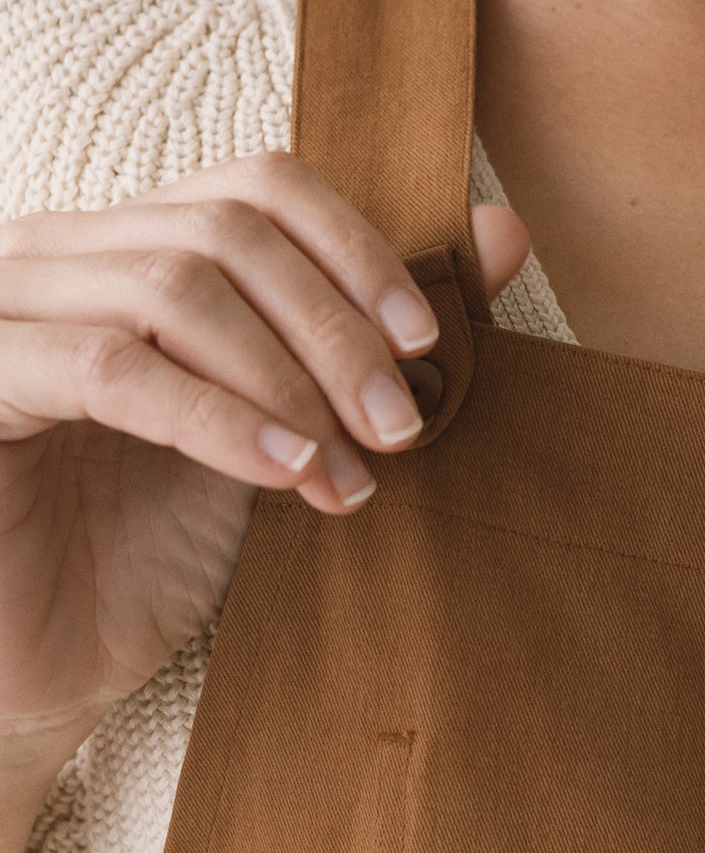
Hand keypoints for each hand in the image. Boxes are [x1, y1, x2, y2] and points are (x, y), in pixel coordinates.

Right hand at [0, 151, 530, 760]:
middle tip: (397, 428)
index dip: (357, 252)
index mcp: (128, 242)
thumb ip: (376, 330)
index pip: (260, 186)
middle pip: (228, 232)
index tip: (427, 346)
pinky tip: (281, 469)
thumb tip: (506, 232)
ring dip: (286, 382)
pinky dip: (214, 416)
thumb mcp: (283, 425)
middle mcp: (54, 253)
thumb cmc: (152, 544)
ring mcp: (2, 310)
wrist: (47, 667)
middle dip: (335, 330)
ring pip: (173, 289)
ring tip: (344, 469)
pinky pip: (108, 369)